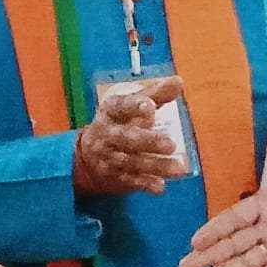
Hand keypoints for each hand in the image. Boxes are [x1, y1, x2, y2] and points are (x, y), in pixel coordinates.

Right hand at [73, 76, 184, 196]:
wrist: (87, 157)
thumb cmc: (118, 124)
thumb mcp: (130, 106)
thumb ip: (155, 94)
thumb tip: (179, 81)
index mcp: (110, 111)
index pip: (120, 107)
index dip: (134, 106)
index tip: (150, 106)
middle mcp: (106, 134)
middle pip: (126, 137)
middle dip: (148, 141)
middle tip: (171, 143)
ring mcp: (109, 157)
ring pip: (132, 162)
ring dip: (156, 165)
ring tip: (179, 167)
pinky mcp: (115, 176)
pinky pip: (131, 181)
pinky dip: (146, 184)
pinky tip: (160, 186)